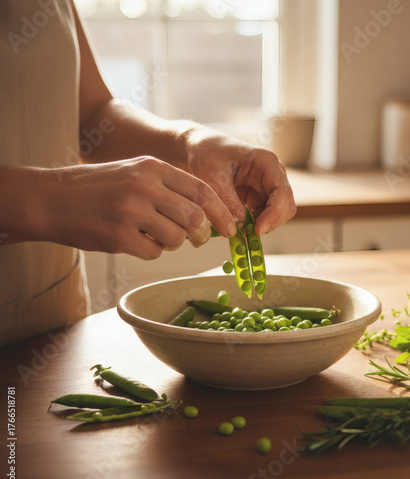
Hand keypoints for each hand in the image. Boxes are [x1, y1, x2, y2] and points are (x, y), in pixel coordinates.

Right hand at [38, 156, 236, 258]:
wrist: (52, 198)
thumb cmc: (99, 187)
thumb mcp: (135, 172)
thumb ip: (169, 187)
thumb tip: (206, 212)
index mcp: (153, 167)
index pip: (202, 191)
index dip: (221, 212)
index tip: (229, 227)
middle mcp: (145, 186)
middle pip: (195, 217)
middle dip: (202, 234)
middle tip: (197, 240)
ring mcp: (131, 211)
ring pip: (177, 238)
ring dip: (172, 243)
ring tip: (153, 235)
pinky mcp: (119, 235)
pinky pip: (154, 252)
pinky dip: (150, 251)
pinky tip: (134, 241)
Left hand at [184, 128, 296, 235]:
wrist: (201, 149)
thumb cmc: (207, 153)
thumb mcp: (212, 176)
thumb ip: (226, 201)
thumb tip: (238, 226)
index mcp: (266, 163)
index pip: (282, 193)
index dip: (274, 215)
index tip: (257, 230)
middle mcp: (272, 175)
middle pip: (285, 206)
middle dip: (269, 223)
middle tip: (248, 234)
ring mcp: (267, 187)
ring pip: (276, 215)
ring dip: (260, 226)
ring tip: (238, 230)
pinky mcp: (258, 197)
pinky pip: (263, 217)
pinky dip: (252, 226)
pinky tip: (237, 225)